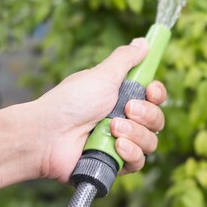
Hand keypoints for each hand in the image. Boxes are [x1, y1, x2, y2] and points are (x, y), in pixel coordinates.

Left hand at [35, 37, 165, 181]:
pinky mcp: (115, 165)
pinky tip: (117, 146)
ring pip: (151, 142)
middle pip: (157, 120)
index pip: (154, 98)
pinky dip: (131, 153)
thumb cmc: (71, 102)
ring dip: (136, 133)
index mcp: (121, 97)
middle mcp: (124, 120)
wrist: (49, 134)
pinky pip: (139, 162)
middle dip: (146, 114)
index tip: (151, 90)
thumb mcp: (102, 75)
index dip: (157, 94)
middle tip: (126, 110)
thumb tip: (143, 42)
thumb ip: (126, 59)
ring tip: (113, 128)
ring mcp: (120, 144)